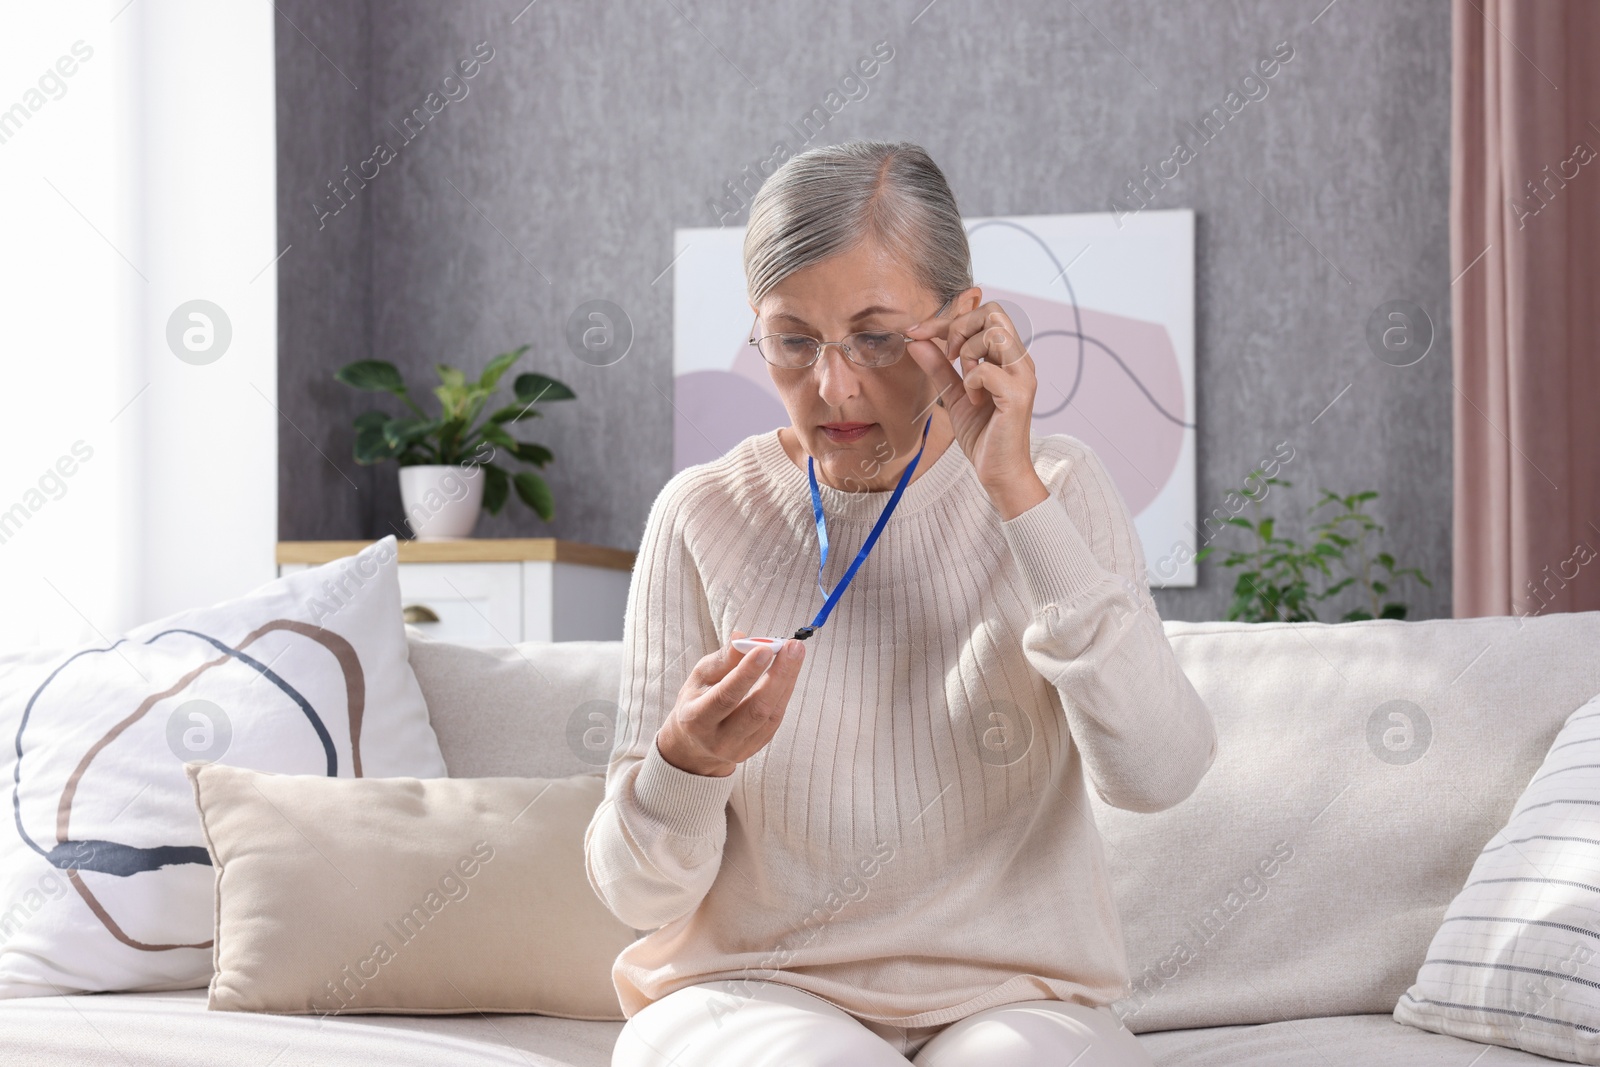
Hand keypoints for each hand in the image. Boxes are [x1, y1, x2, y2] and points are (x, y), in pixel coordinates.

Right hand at [655, 629, 805, 776]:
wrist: (695, 743)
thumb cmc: (697, 701)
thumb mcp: (700, 678)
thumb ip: (721, 661)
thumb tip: (741, 638)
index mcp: (697, 720)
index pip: (726, 697)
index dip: (746, 673)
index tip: (765, 649)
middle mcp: (719, 739)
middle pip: (756, 710)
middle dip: (778, 675)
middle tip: (792, 647)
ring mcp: (740, 748)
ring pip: (771, 714)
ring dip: (787, 680)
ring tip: (796, 652)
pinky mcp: (757, 747)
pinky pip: (776, 718)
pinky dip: (785, 691)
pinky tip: (790, 670)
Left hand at [904, 297, 1047, 518]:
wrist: (998, 471)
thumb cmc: (983, 434)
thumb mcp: (954, 394)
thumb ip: (938, 366)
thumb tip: (916, 341)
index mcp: (1008, 357)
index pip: (983, 315)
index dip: (946, 319)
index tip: (917, 333)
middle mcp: (1020, 361)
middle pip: (994, 312)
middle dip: (960, 327)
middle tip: (948, 356)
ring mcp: (1023, 377)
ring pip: (995, 333)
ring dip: (968, 352)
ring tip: (964, 381)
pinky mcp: (1018, 396)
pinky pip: (987, 370)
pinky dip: (971, 380)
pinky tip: (973, 399)